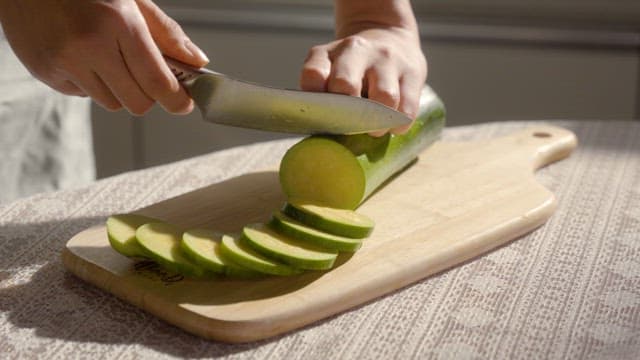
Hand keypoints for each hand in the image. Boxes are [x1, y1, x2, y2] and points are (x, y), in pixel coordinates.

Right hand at [0, 0, 208, 114]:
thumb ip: (166, 33)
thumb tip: (197, 62)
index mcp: (118, 23)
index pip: (157, 82)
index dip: (177, 100)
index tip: (185, 104)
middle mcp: (89, 45)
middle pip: (137, 103)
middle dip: (149, 96)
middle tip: (146, 76)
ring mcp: (63, 61)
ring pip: (111, 103)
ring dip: (119, 89)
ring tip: (108, 56)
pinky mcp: (44, 72)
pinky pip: (82, 95)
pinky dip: (90, 83)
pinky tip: (82, 55)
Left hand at [300, 0, 425, 134]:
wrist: (387, 35)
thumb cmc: (352, 69)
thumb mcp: (329, 71)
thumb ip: (321, 96)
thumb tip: (322, 134)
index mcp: (327, 54)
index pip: (313, 76)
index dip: (315, 102)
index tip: (322, 118)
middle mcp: (355, 50)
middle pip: (346, 85)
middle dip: (347, 115)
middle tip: (351, 128)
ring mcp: (385, 58)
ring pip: (384, 98)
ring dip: (378, 123)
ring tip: (375, 128)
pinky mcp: (412, 70)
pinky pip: (407, 107)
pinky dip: (399, 124)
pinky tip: (393, 126)